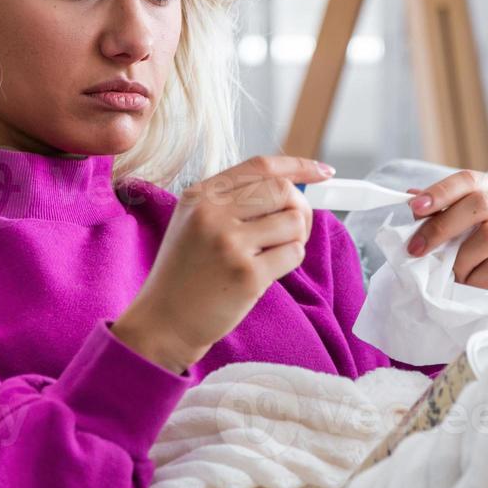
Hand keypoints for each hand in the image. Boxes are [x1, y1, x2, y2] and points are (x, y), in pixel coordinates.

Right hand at [112, 155, 333, 372]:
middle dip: (300, 208)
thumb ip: (232, 201)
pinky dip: (290, 261)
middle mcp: (212, 214)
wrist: (164, 321)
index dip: (298, 166)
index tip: (324, 172)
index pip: (260, 166)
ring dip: (296, 238)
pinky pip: (294, 254)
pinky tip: (267, 272)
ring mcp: (230, 244)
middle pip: (283, 191)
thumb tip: (292, 189)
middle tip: (293, 230)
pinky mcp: (247, 274)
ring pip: (294, 221)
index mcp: (200, 196)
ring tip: (273, 254)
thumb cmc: (185, 273)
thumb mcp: (193, 223)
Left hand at [403, 170, 487, 329]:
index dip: (441, 191)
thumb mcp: (449, 241)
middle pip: (481, 203)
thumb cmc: (471, 272)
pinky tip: (472, 288)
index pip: (471, 180)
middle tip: (417, 249)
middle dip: (442, 225)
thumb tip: (411, 195)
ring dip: (462, 259)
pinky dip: (477, 279)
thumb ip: (436, 216)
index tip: (414, 208)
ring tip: (453, 277)